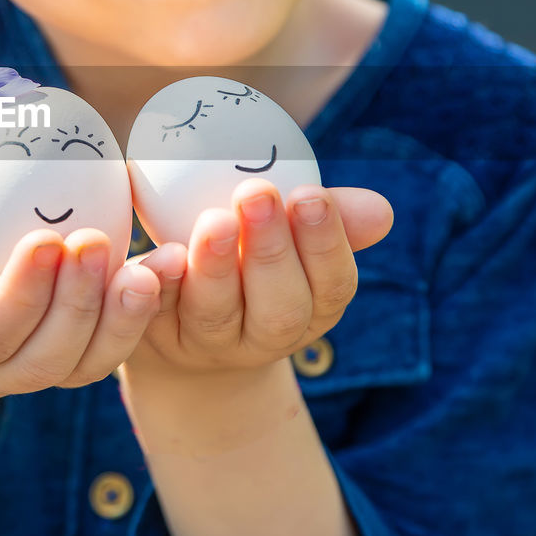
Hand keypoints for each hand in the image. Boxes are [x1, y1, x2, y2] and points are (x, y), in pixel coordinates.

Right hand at [0, 193, 162, 400]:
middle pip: (40, 357)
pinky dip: (140, 314)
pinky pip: (109, 351)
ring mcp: (33, 374)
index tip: (46, 241)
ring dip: (120, 316)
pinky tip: (165, 270)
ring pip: (83, 364)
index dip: (18, 294)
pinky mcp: (73, 360)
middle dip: (74, 302)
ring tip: (149, 266)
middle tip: (96, 243)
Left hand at [126, 181, 392, 375]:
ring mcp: (206, 341)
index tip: (310, 194)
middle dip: (272, 251)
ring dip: (216, 267)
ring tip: (215, 220)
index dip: (325, 243)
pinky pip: (153, 312)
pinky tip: (162, 254)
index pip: (332, 285)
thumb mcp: (291, 237)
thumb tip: (382, 211)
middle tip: (258, 195)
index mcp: (310, 309)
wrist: (179, 323)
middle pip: (278, 308)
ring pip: (215, 313)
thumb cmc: (249, 260)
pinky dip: (159, 282)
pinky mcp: (153, 334)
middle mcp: (263, 335)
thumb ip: (325, 217)